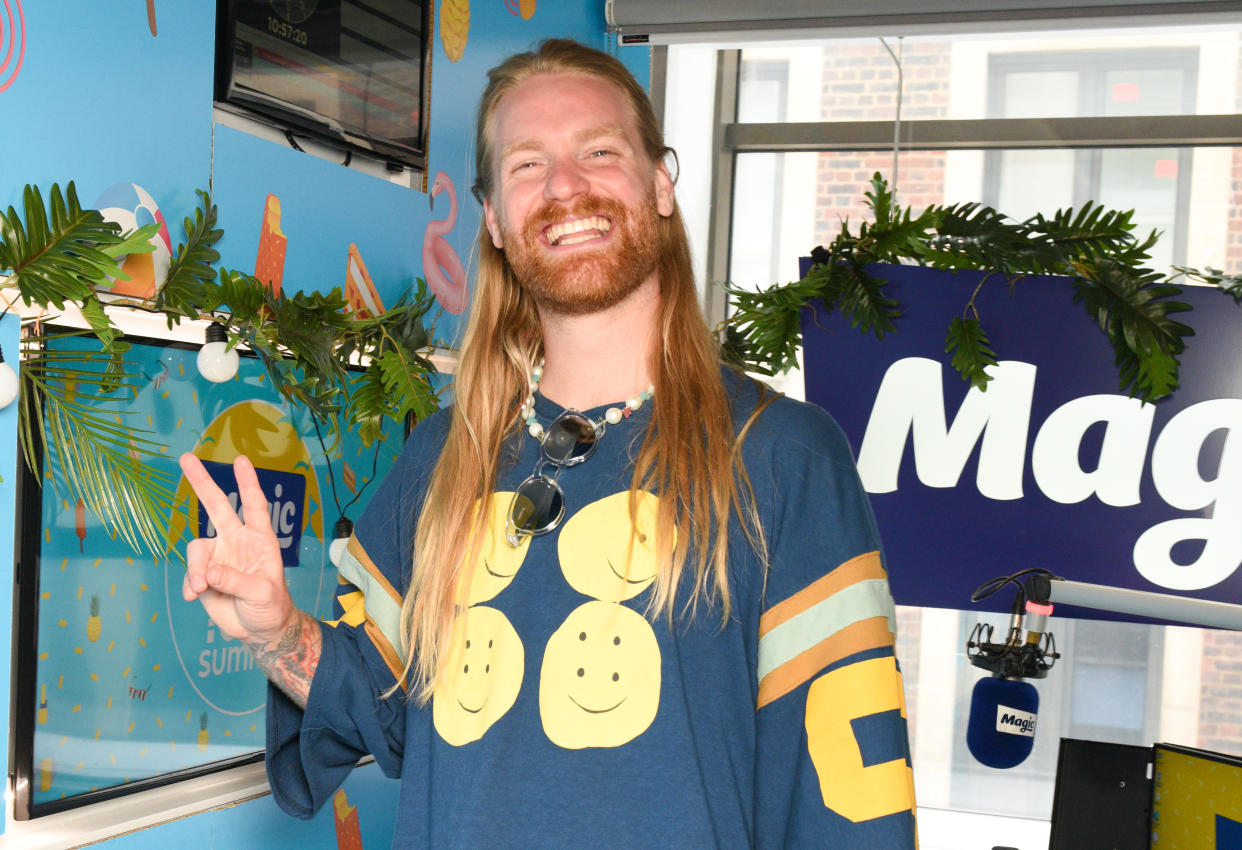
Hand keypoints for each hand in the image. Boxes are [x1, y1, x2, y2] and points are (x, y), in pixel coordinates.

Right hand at [179, 452, 294, 646]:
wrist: (258, 628)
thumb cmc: (270, 606)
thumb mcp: (261, 593)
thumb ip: (236, 581)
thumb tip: (209, 572)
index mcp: (259, 539)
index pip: (254, 506)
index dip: (248, 483)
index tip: (240, 460)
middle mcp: (237, 541)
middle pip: (217, 506)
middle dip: (202, 482)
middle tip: (186, 458)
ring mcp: (218, 556)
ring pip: (196, 549)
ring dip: (196, 569)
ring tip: (201, 589)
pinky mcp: (203, 574)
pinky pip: (189, 572)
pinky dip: (190, 583)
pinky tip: (194, 596)